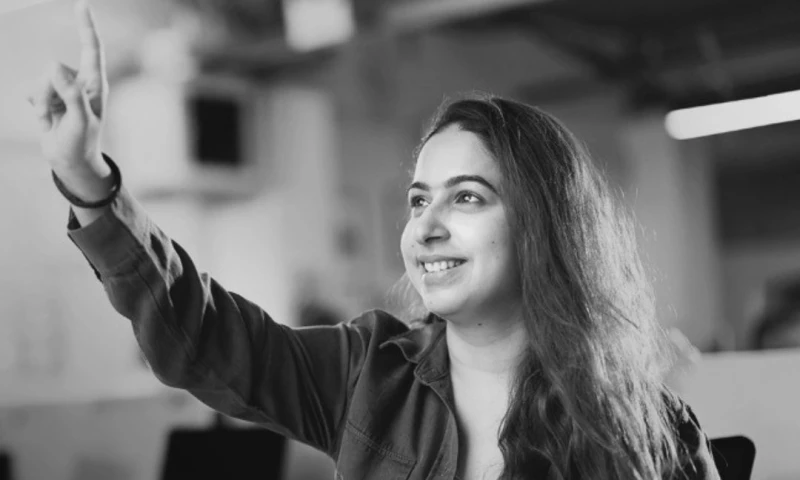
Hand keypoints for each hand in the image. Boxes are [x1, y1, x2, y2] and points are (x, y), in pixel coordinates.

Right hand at [28, 0, 107, 173]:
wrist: (70, 161)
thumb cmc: (82, 143)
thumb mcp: (80, 120)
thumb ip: (70, 93)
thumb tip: (54, 65)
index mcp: (95, 84)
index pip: (91, 49)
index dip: (85, 26)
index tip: (81, 3)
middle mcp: (80, 82)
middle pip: (53, 69)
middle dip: (47, 92)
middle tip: (57, 115)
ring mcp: (63, 88)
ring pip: (40, 80)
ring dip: (41, 102)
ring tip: (53, 120)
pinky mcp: (49, 96)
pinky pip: (32, 90)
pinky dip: (36, 106)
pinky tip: (47, 119)